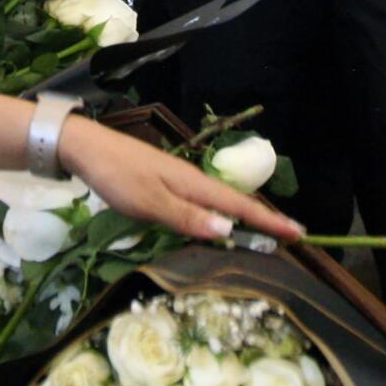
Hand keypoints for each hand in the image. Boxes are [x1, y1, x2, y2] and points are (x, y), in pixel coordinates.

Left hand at [58, 116, 305, 244]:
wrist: (87, 148)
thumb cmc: (117, 176)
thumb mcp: (149, 202)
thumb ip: (186, 217)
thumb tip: (228, 229)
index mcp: (194, 185)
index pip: (240, 207)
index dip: (269, 221)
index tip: (299, 234)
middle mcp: (193, 181)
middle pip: (236, 203)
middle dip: (264, 219)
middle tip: (290, 236)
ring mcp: (180, 180)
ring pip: (221, 201)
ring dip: (245, 217)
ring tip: (265, 233)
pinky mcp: (167, 182)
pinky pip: (204, 200)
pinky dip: (222, 212)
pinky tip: (220, 220)